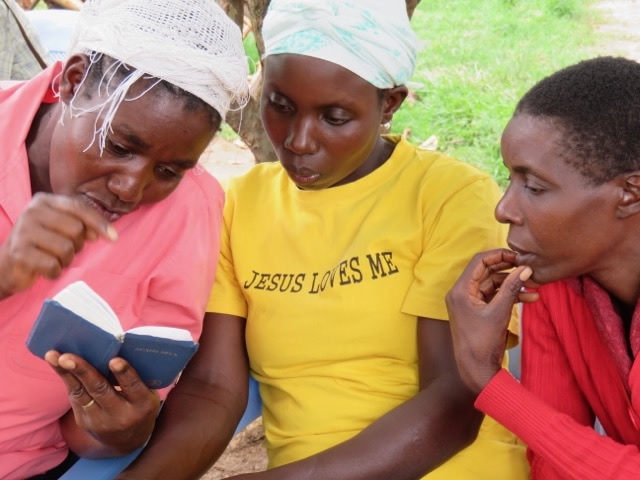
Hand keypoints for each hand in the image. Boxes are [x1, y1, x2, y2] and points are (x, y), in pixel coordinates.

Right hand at [0, 193, 116, 299]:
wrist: (6, 265)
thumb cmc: (42, 245)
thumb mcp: (61, 228)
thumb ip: (82, 224)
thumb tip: (108, 233)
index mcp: (44, 201)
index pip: (78, 207)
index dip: (99, 222)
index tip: (113, 237)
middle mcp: (32, 212)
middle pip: (76, 229)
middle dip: (77, 245)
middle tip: (64, 250)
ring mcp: (23, 232)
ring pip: (66, 249)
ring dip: (65, 260)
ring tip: (53, 259)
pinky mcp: (19, 253)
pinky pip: (53, 265)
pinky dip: (54, 272)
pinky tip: (44, 269)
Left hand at [46, 351, 159, 454]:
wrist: (127, 441)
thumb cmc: (139, 406)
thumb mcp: (147, 394)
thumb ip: (136, 378)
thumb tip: (115, 349)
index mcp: (142, 405)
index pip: (132, 387)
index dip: (124, 373)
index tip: (114, 360)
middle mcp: (120, 415)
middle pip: (100, 390)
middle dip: (83, 371)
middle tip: (68, 357)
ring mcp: (99, 420)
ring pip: (81, 393)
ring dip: (66, 373)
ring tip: (54, 356)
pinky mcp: (83, 421)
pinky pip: (75, 396)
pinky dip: (66, 378)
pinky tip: (56, 364)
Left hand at [445, 249, 538, 394]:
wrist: (476, 370)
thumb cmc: (482, 343)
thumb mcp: (499, 313)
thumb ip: (511, 288)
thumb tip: (525, 269)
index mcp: (460, 290)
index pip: (478, 262)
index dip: (499, 255)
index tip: (518, 256)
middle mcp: (462, 293)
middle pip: (487, 272)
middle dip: (509, 270)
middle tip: (529, 268)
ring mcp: (470, 302)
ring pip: (494, 285)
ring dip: (513, 284)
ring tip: (535, 285)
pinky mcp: (479, 311)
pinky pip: (495, 297)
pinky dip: (511, 296)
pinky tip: (531, 297)